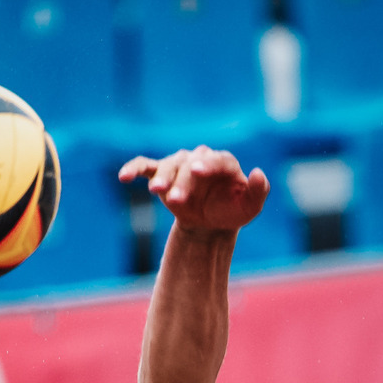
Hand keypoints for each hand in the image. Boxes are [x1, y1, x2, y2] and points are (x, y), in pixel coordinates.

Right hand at [119, 146, 268, 234]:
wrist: (210, 224)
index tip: (197, 170)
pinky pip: (146, 167)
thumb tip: (258, 173)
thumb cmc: (231, 212)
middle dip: (182, 181)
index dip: (207, 164)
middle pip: (189, 163)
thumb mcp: (249, 208)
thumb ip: (257, 192)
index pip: (216, 160)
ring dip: (162, 178)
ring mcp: (180, 165)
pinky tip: (123, 177)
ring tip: (156, 192)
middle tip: (176, 200)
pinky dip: (134, 169)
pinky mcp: (162, 174)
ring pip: (168, 165)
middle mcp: (200, 158)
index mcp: (223, 163)